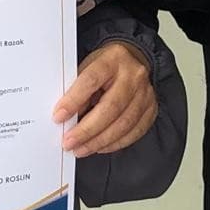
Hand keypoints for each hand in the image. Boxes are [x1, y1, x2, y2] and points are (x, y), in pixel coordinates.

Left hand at [54, 40, 156, 156]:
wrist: (133, 60)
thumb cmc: (106, 66)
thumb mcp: (88, 68)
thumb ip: (78, 90)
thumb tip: (66, 118)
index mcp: (112, 59)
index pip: (91, 80)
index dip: (74, 100)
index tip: (58, 117)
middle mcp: (133, 75)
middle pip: (111, 107)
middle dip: (87, 130)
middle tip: (69, 142)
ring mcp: (145, 93)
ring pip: (124, 123)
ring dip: (99, 141)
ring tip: (81, 149)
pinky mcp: (151, 108)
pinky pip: (135, 132)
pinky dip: (115, 143)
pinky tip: (100, 146)